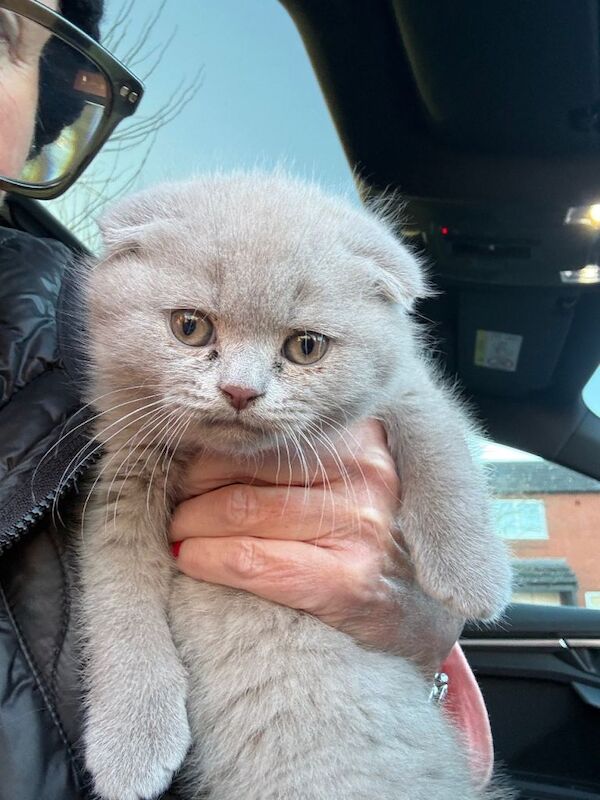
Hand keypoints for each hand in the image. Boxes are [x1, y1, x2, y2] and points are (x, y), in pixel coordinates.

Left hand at [169, 419, 462, 674]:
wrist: (417, 613)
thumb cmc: (362, 538)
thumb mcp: (344, 477)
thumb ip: (298, 454)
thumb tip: (208, 440)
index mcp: (361, 437)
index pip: (264, 431)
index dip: (213, 450)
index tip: (188, 470)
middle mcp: (367, 473)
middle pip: (246, 467)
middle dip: (193, 488)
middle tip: (177, 506)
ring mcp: (362, 526)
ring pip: (240, 510)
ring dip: (189, 524)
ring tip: (180, 533)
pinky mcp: (350, 580)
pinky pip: (250, 559)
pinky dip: (207, 558)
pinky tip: (191, 560)